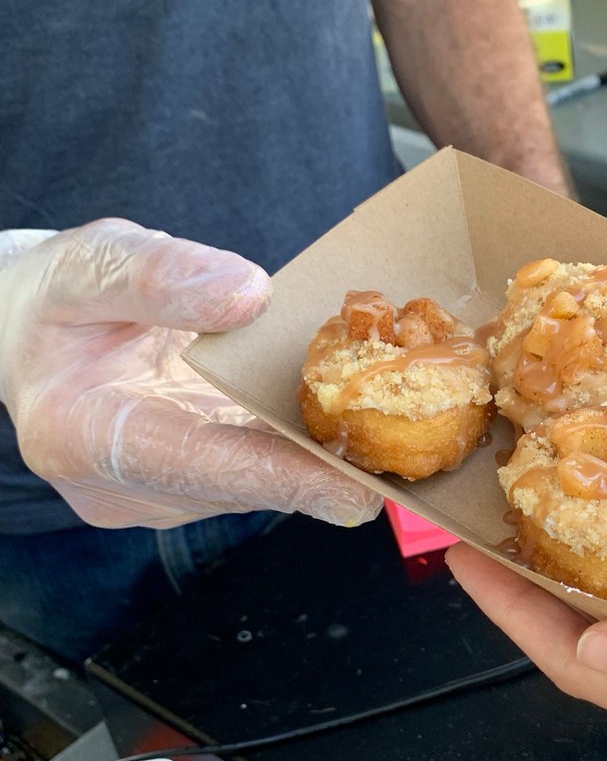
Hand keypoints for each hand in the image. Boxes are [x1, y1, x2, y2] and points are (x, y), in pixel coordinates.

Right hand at [0, 219, 381, 528]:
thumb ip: (157, 276)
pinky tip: (356, 421)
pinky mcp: (192, 490)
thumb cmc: (53, 299)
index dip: (281, 478)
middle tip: (414, 446)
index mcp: (81, 437)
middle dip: (325, 469)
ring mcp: (161, 497)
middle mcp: (124, 488)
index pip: (195, 466)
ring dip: (323, 459)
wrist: (30, 335)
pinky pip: (261, 473)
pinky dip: (306, 449)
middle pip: (243, 485)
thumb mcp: (91, 263)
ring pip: (260, 484)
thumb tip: (246, 294)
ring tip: (401, 425)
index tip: (356, 490)